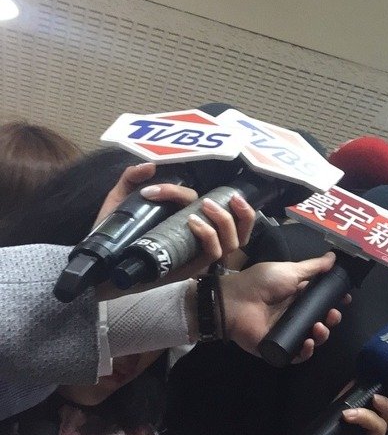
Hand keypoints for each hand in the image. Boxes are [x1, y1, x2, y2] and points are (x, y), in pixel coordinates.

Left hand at [94, 164, 255, 298]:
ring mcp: (196, 256)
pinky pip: (212, 254)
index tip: (154, 189)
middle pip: (239, 228)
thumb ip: (131, 179)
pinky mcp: (189, 269)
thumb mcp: (120, 203)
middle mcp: (199, 240)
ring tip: (205, 207)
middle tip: (229, 197)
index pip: (210, 206)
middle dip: (243, 211)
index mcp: (190, 223)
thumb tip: (151, 165)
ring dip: (224, 221)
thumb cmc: (112, 236)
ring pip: (232, 242)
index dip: (187, 191)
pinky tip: (193, 222)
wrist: (97, 267)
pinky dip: (208, 235)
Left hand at [220, 252, 338, 362]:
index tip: (346, 299)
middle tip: (333, 315)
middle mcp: (294, 314)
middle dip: (332, 319)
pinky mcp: (278, 348)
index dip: (335, 301)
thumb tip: (333, 257)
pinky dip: (305, 352)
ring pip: (313, 338)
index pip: (322, 300)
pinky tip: (307, 343)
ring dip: (322, 335)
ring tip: (319, 328)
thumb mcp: (290, 270)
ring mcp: (287, 332)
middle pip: (321, 320)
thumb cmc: (261, 283)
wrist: (235, 303)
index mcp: (297, 295)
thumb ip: (312, 267)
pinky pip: (297, 355)